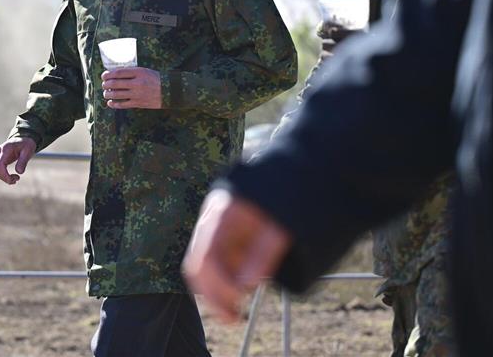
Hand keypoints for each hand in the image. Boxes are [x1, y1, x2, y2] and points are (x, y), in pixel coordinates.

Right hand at [0, 137, 35, 184]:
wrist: (23, 138)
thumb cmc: (26, 144)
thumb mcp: (28, 151)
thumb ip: (23, 161)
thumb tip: (19, 172)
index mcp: (5, 149)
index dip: (4, 175)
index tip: (14, 180)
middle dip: (5, 178)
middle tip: (17, 179)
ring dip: (5, 178)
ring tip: (16, 178)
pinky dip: (4, 175)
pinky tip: (12, 176)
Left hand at [101, 67, 161, 108]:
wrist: (169, 91)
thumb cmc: (156, 79)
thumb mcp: (144, 71)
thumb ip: (131, 72)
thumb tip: (114, 74)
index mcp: (138, 72)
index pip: (118, 72)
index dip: (108, 74)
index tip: (104, 75)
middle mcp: (137, 83)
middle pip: (115, 83)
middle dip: (106, 84)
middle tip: (104, 84)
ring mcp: (137, 94)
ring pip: (116, 94)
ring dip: (107, 94)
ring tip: (106, 93)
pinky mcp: (138, 103)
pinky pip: (122, 104)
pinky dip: (114, 104)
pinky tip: (110, 102)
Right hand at [182, 189, 292, 322]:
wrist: (294, 173)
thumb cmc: (288, 194)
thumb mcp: (281, 223)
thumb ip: (265, 251)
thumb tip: (247, 284)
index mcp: (221, 213)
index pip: (204, 256)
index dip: (217, 285)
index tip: (236, 304)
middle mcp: (212, 221)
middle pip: (198, 265)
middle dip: (212, 295)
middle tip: (233, 318)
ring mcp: (215, 227)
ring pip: (204, 266)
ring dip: (217, 291)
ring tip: (236, 312)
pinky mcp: (223, 235)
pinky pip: (215, 263)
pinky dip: (225, 281)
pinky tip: (239, 293)